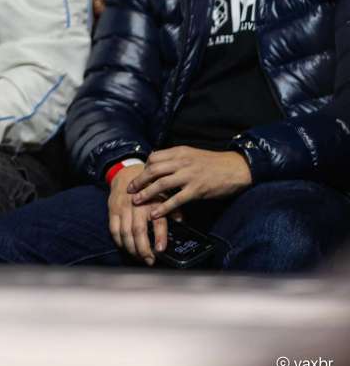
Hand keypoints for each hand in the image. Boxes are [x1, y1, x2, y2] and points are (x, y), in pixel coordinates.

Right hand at [107, 164, 167, 265]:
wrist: (126, 172)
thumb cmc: (148, 186)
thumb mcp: (163, 193)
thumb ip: (172, 207)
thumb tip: (182, 221)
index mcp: (153, 201)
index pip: (158, 221)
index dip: (159, 236)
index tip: (160, 250)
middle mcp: (137, 205)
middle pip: (138, 231)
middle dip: (143, 249)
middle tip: (149, 260)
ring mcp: (123, 208)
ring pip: (125, 233)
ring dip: (131, 249)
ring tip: (139, 258)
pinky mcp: (112, 209)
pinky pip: (113, 229)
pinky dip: (119, 241)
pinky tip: (125, 247)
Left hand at [127, 147, 251, 217]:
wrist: (235, 167)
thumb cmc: (213, 163)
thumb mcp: (192, 154)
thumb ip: (177, 158)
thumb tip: (160, 164)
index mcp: (180, 151)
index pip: (155, 157)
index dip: (144, 167)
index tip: (138, 176)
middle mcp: (182, 161)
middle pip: (154, 170)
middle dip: (140, 180)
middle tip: (130, 190)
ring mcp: (189, 175)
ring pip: (162, 184)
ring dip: (147, 193)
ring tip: (136, 201)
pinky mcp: (197, 189)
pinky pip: (176, 199)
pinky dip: (164, 207)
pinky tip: (155, 213)